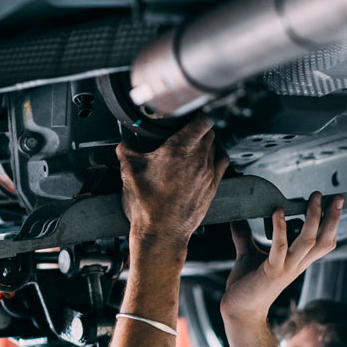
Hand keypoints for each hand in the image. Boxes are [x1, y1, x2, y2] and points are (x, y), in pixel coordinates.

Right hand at [117, 118, 227, 248]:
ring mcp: (208, 173)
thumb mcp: (128, 171)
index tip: (192, 114)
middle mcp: (198, 159)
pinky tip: (209, 159)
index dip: (197, 114)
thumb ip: (126, 150)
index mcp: (178, 149)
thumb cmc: (147, 204)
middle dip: (200, 128)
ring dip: (208, 142)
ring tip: (197, 145)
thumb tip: (124, 144)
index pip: (201, 121)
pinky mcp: (213, 186)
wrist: (161, 232)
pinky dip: (216, 157)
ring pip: (216, 146)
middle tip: (189, 130)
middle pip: (210, 132)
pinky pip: (222, 163)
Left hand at [221, 191, 343, 324]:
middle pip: (323, 240)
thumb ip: (245, 237)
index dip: (331, 224)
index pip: (323, 242)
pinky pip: (279, 248)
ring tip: (314, 198)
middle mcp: (296, 264)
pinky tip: (278, 212)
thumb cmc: (246, 286)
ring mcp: (285, 268)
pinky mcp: (271, 271)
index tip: (333, 204)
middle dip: (332, 218)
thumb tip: (236, 221)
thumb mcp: (248, 255)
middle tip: (336, 197)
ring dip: (313, 218)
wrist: (239, 311)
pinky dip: (280, 228)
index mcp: (296, 261)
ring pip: (308, 241)